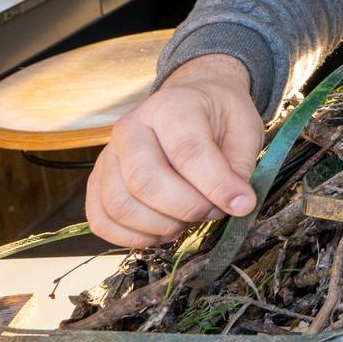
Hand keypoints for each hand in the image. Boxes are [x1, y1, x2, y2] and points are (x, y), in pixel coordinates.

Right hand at [86, 54, 263, 247]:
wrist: (190, 103)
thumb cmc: (219, 118)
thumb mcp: (244, 129)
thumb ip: (239, 166)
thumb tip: (238, 205)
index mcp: (170, 106)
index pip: (187, 152)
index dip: (216, 185)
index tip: (242, 204)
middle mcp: (130, 127)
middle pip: (145, 182)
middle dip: (187, 208)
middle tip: (213, 211)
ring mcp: (108, 155)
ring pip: (120, 205)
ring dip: (161, 226)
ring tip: (189, 219)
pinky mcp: (98, 180)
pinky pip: (101, 220)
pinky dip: (131, 237)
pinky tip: (162, 232)